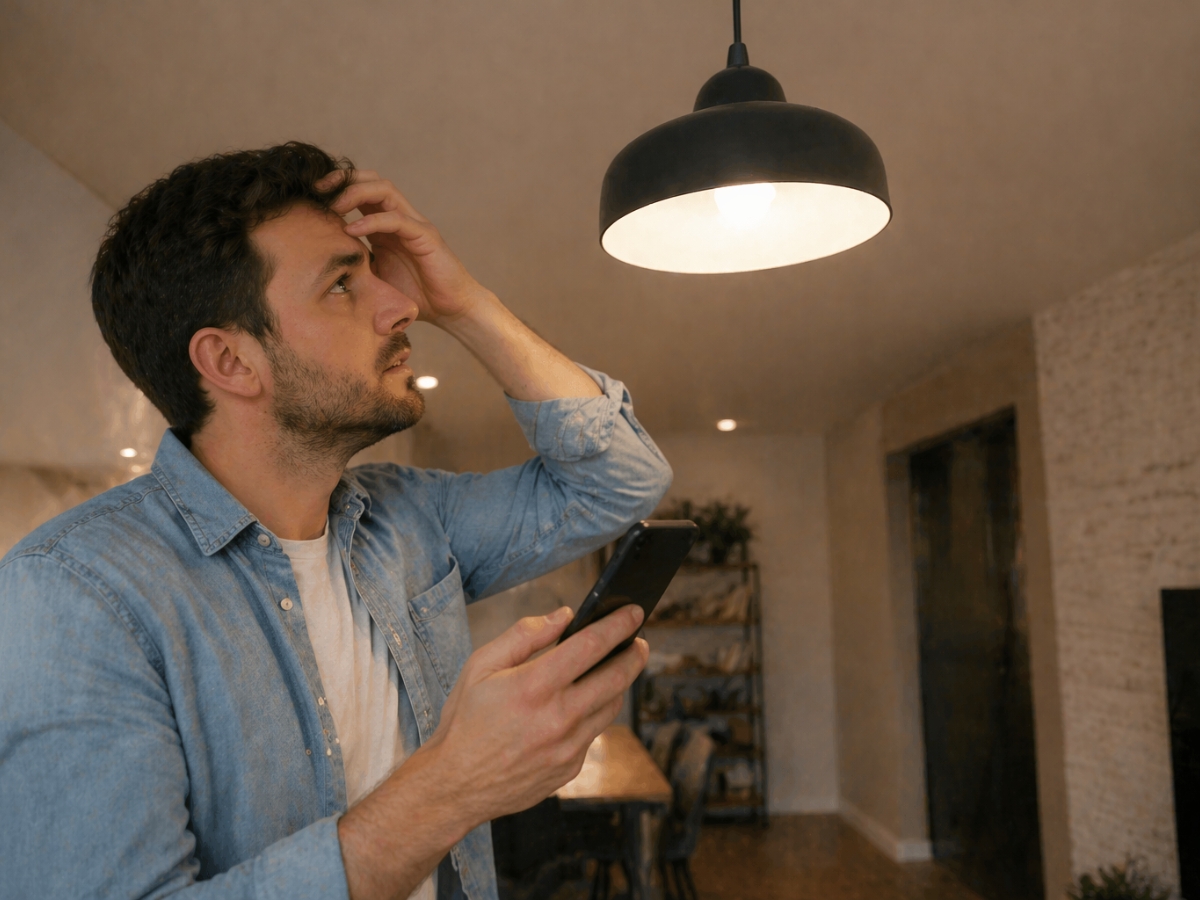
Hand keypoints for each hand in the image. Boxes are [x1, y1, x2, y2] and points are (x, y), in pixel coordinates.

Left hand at [318, 169, 490, 326]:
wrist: (450, 310)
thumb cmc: (415, 295)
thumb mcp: (374, 279)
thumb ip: (354, 265)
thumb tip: (319, 266)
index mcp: (386, 225)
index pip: (361, 191)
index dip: (336, 187)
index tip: (311, 195)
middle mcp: (400, 218)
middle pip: (372, 180)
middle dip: (343, 180)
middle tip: (318, 192)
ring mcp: (414, 224)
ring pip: (384, 190)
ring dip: (355, 193)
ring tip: (333, 207)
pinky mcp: (425, 236)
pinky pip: (396, 220)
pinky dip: (372, 220)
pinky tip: (352, 230)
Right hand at [422, 603, 648, 822]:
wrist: (454, 785)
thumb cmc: (465, 720)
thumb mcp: (482, 666)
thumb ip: (524, 635)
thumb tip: (564, 616)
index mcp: (534, 686)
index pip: (591, 646)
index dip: (618, 625)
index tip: (634, 612)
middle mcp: (557, 718)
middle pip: (616, 678)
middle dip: (634, 654)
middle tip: (639, 642)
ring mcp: (567, 747)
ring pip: (611, 707)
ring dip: (619, 684)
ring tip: (616, 668)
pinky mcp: (570, 768)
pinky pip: (594, 733)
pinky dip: (594, 714)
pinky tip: (584, 705)